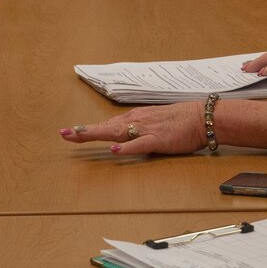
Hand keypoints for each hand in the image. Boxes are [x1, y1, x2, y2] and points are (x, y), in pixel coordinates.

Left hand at [58, 101, 204, 154]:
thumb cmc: (181, 120)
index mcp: (136, 118)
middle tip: (64, 134)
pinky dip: (126, 147)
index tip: (69, 132)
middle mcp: (137, 121)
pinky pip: (140, 144)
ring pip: (117, 132)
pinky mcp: (159, 139)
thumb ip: (139, 130)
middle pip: (106, 127)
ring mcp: (147, 129)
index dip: (88, 129)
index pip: (107, 124)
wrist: (203, 117)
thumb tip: (127, 139)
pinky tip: (115, 149)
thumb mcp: (155, 122)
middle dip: (84, 131)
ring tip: (79, 136)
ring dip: (97, 133)